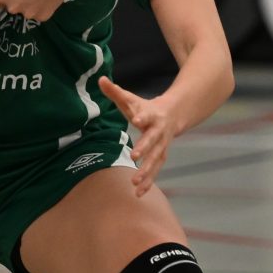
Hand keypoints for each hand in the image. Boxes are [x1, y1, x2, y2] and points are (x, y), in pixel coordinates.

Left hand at [98, 77, 182, 196]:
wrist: (172, 115)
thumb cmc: (145, 108)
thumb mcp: (131, 99)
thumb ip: (115, 91)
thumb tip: (100, 79)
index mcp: (151, 115)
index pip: (147, 114)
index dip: (142, 116)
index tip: (136, 119)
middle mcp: (159, 132)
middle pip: (152, 141)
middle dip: (144, 148)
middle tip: (134, 156)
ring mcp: (162, 146)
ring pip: (156, 160)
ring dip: (147, 172)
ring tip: (135, 183)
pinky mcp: (161, 156)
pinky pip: (156, 171)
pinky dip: (149, 182)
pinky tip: (139, 193)